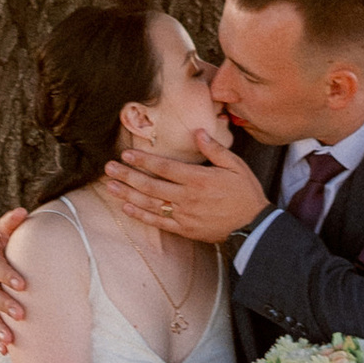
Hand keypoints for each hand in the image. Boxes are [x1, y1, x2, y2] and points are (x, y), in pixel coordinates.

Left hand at [102, 144, 267, 240]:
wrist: (254, 227)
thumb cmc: (246, 193)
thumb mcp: (235, 166)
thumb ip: (214, 149)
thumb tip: (197, 132)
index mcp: (198, 179)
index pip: (164, 167)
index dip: (144, 160)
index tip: (126, 154)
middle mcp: (187, 197)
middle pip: (151, 185)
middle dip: (128, 175)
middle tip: (109, 168)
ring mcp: (184, 215)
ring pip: (150, 204)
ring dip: (128, 194)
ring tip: (110, 186)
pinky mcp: (185, 230)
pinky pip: (159, 223)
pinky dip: (141, 215)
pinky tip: (126, 208)